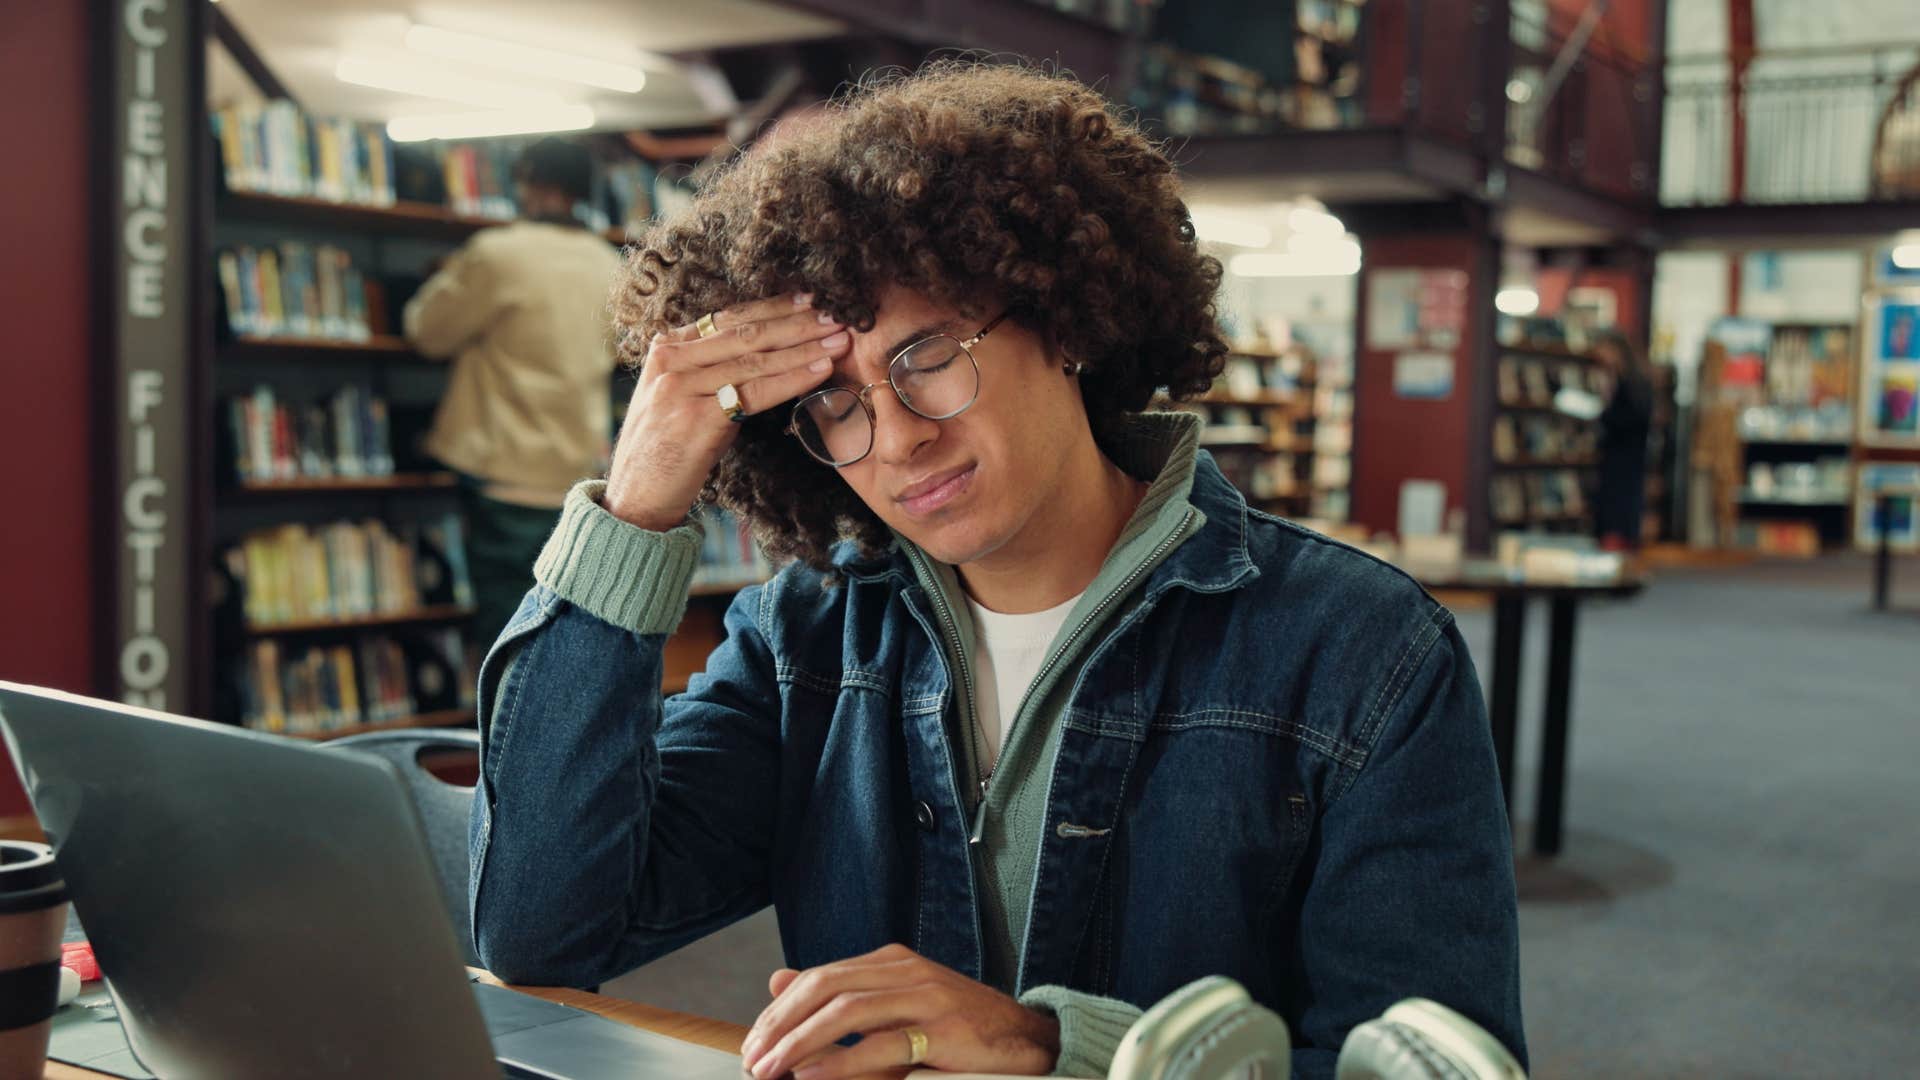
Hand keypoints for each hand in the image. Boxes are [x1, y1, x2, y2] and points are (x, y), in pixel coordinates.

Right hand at [603, 292, 850, 530]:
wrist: (636, 497)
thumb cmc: (665, 450)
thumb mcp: (680, 396)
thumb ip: (708, 369)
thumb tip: (761, 352)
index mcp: (667, 348)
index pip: (728, 318)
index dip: (773, 307)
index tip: (809, 299)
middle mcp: (671, 360)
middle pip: (745, 333)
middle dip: (796, 322)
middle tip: (836, 314)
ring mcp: (681, 387)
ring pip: (755, 359)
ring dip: (804, 347)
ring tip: (839, 339)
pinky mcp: (697, 417)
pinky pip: (756, 392)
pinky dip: (793, 379)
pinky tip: (820, 370)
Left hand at [739, 944, 1059, 1079]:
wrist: (1026, 1041)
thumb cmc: (957, 1029)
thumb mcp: (894, 1006)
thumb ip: (840, 997)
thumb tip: (777, 980)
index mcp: (892, 961)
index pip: (820, 977)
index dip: (780, 1010)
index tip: (753, 1043)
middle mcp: (907, 970)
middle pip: (825, 987)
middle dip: (780, 1024)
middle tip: (752, 1058)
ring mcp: (927, 996)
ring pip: (847, 1011)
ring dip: (801, 1043)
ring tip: (771, 1070)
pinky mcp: (944, 1030)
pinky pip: (883, 1044)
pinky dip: (843, 1061)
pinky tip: (813, 1074)